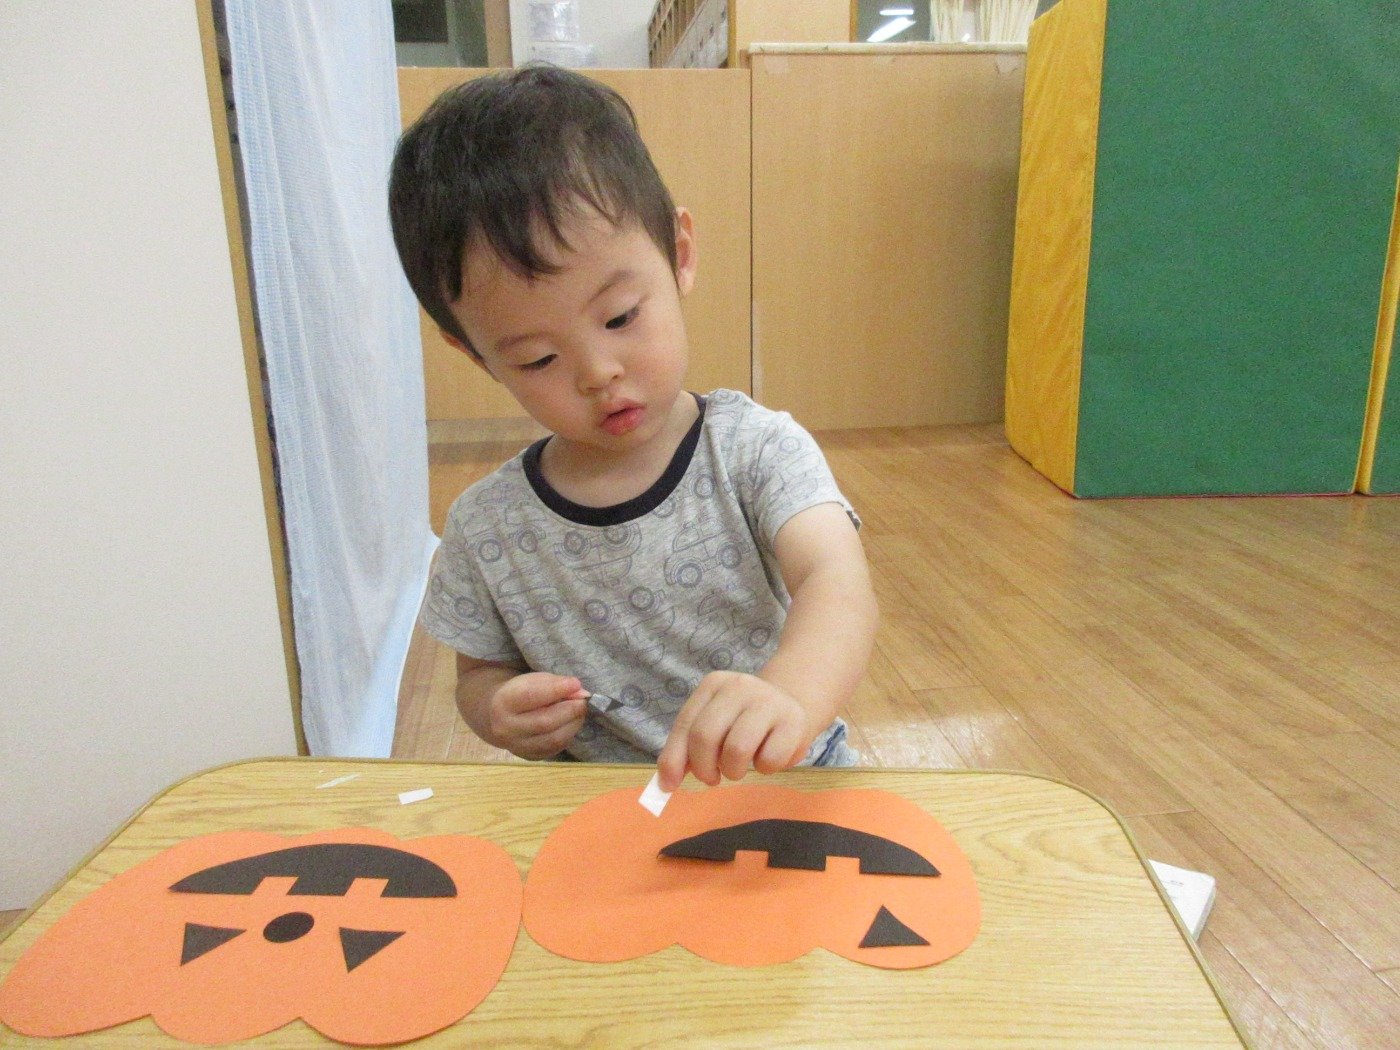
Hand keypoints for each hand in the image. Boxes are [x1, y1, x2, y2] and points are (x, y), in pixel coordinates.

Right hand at [482, 673, 587, 759]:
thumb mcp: (532, 680)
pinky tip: (569, 724)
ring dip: (573, 724)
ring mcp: (517, 746)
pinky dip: (568, 735)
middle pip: (545, 722)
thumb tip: (581, 693)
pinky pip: (555, 749)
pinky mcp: (529, 757)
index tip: (576, 683)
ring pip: (553, 739)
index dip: (557, 690)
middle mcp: (506, 728)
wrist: (495, 716)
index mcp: (503, 703)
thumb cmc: (518, 693)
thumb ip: (555, 684)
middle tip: (582, 700)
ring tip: (579, 712)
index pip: (532, 696)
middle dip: (570, 710)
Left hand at [656, 671, 811, 791]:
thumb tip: (666, 782)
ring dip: (734, 771)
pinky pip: (769, 759)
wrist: (793, 704)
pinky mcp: (793, 721)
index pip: (685, 724)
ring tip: (740, 767)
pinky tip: (767, 757)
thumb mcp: (714, 725)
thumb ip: (688, 749)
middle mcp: (739, 687)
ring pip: (737, 749)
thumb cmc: (745, 720)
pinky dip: (764, 768)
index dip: (674, 758)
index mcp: (713, 685)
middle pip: (706, 735)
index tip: (669, 786)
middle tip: (713, 778)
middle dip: (704, 768)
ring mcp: (768, 701)